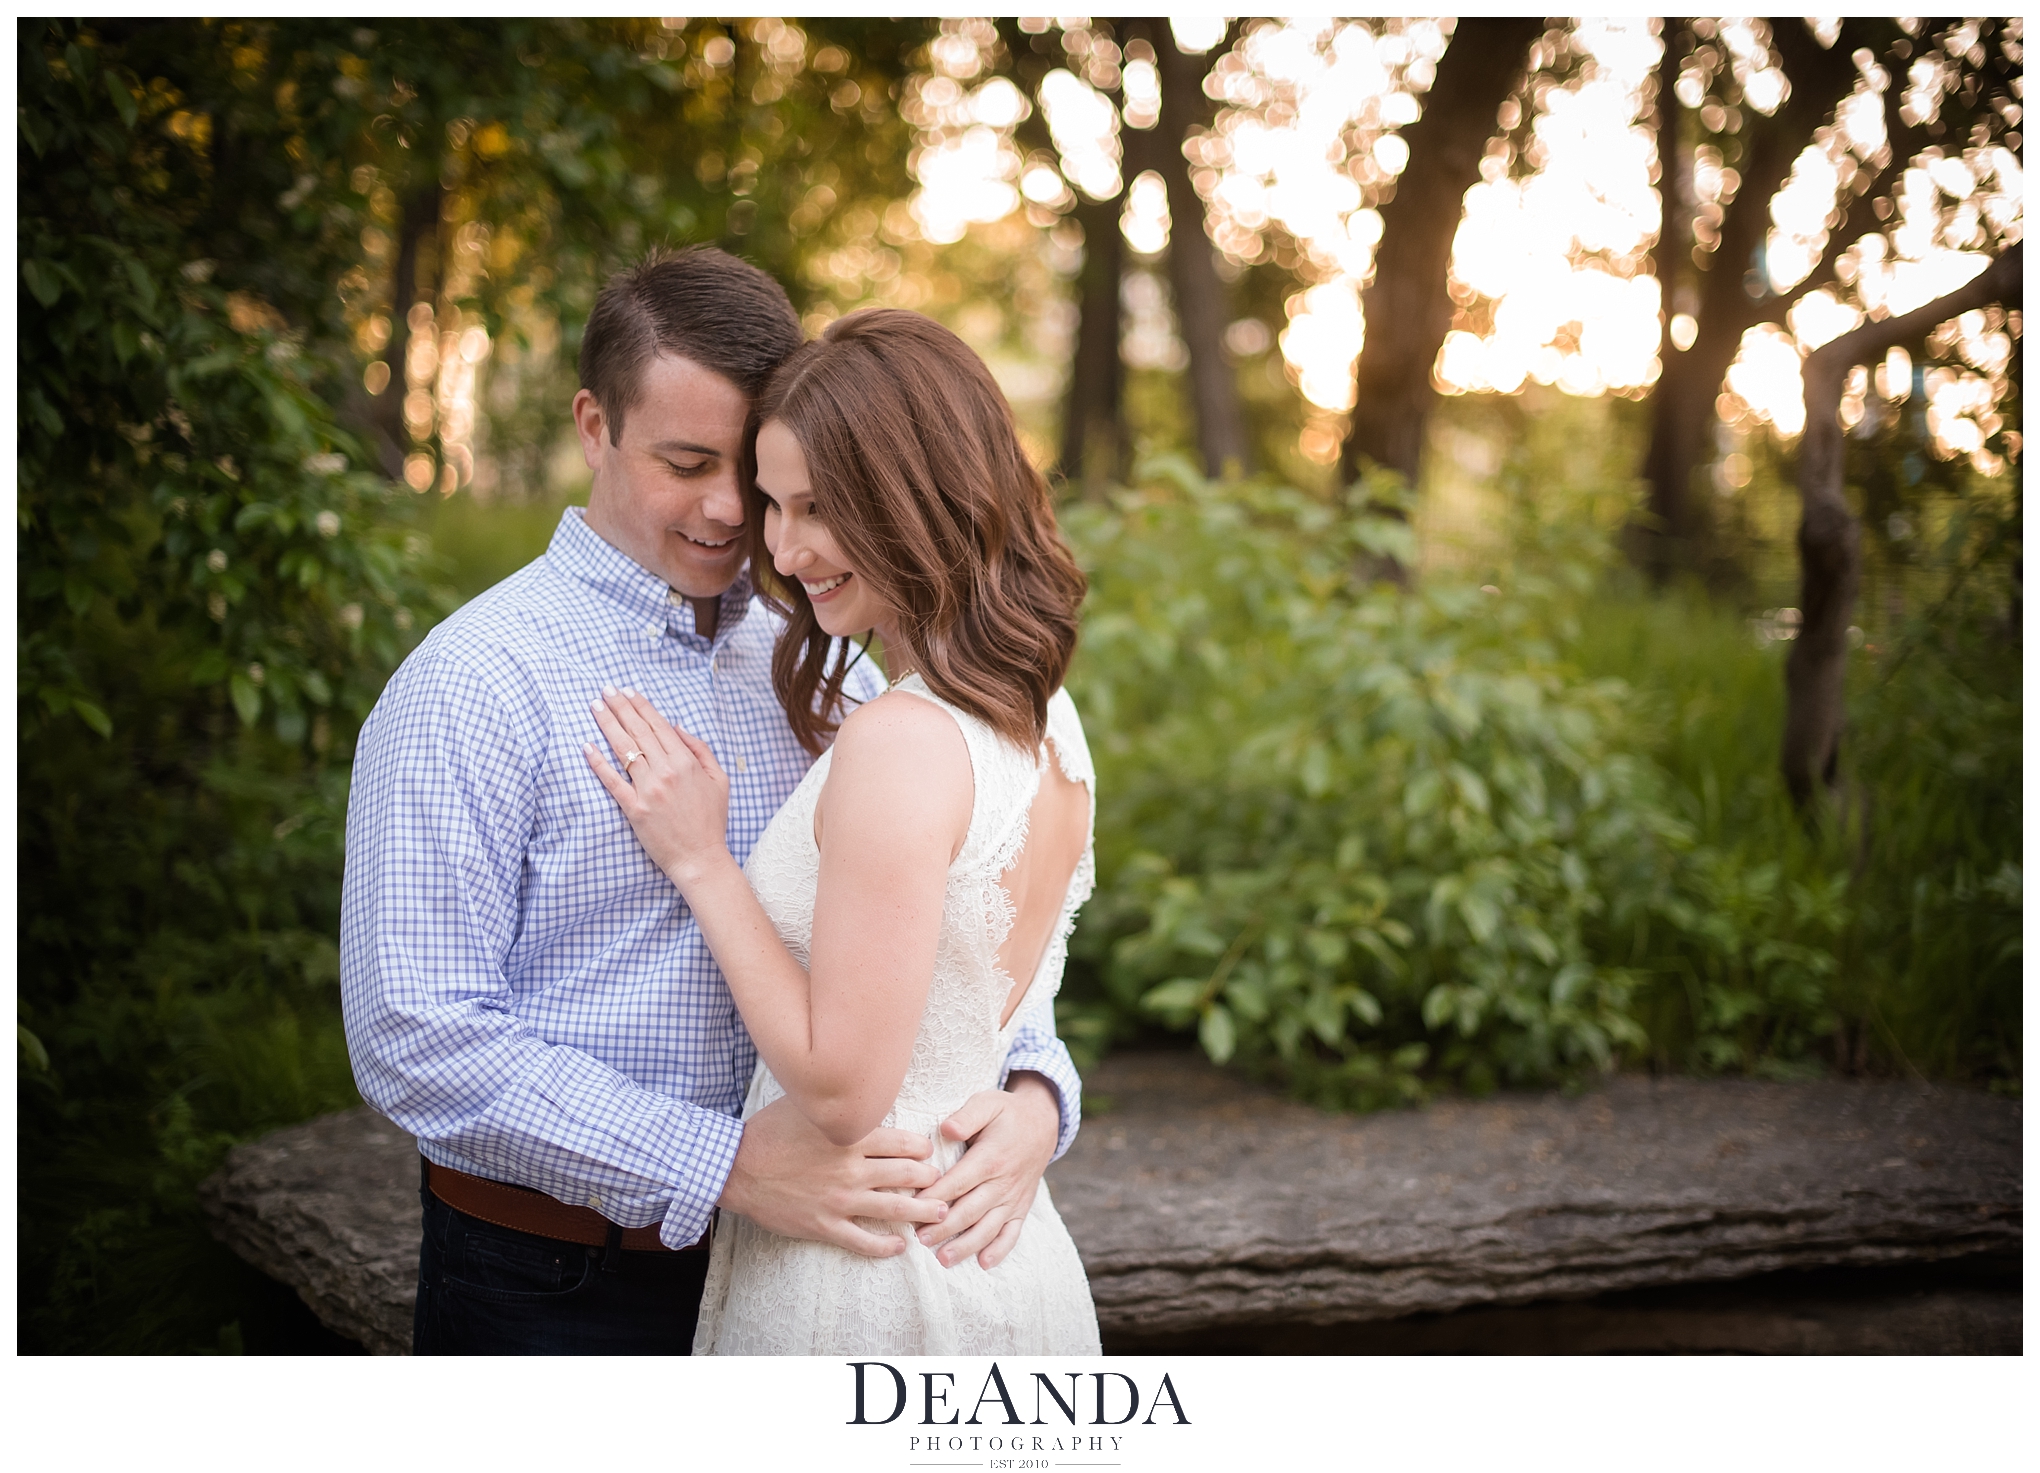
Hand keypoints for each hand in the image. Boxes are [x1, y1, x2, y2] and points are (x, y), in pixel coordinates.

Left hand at [583, 686, 730, 888]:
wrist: (701, 858)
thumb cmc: (711, 820)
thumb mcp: (719, 780)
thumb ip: (700, 750)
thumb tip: (677, 727)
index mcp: (686, 762)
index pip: (658, 726)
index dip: (641, 706)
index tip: (628, 691)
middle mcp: (666, 772)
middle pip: (638, 731)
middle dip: (620, 707)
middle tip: (605, 690)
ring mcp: (648, 790)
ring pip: (623, 749)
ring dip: (607, 725)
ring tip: (595, 707)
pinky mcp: (634, 809)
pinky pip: (612, 781)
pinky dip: (598, 763)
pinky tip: (586, 746)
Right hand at [719, 1095, 947, 1257]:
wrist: (737, 1168)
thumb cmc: (770, 1131)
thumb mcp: (806, 1105)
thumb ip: (837, 1102)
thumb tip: (860, 1089)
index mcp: (851, 1137)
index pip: (904, 1143)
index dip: (922, 1149)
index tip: (928, 1153)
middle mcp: (852, 1169)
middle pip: (909, 1175)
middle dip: (931, 1180)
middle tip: (942, 1183)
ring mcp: (840, 1199)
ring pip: (895, 1209)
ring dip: (923, 1212)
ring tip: (940, 1214)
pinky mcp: (825, 1225)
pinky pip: (863, 1241)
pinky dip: (885, 1246)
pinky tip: (899, 1246)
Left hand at [916, 1073, 1059, 1269]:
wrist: (1043, 1123)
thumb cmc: (1006, 1112)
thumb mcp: (987, 1102)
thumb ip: (967, 1116)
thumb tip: (947, 1129)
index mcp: (991, 1157)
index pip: (958, 1182)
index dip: (935, 1197)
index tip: (913, 1207)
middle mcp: (1003, 1182)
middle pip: (970, 1210)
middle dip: (944, 1227)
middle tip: (919, 1240)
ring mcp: (1014, 1198)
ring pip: (989, 1227)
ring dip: (966, 1245)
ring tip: (943, 1259)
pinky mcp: (1021, 1207)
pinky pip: (1012, 1233)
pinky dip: (1000, 1250)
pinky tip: (983, 1263)